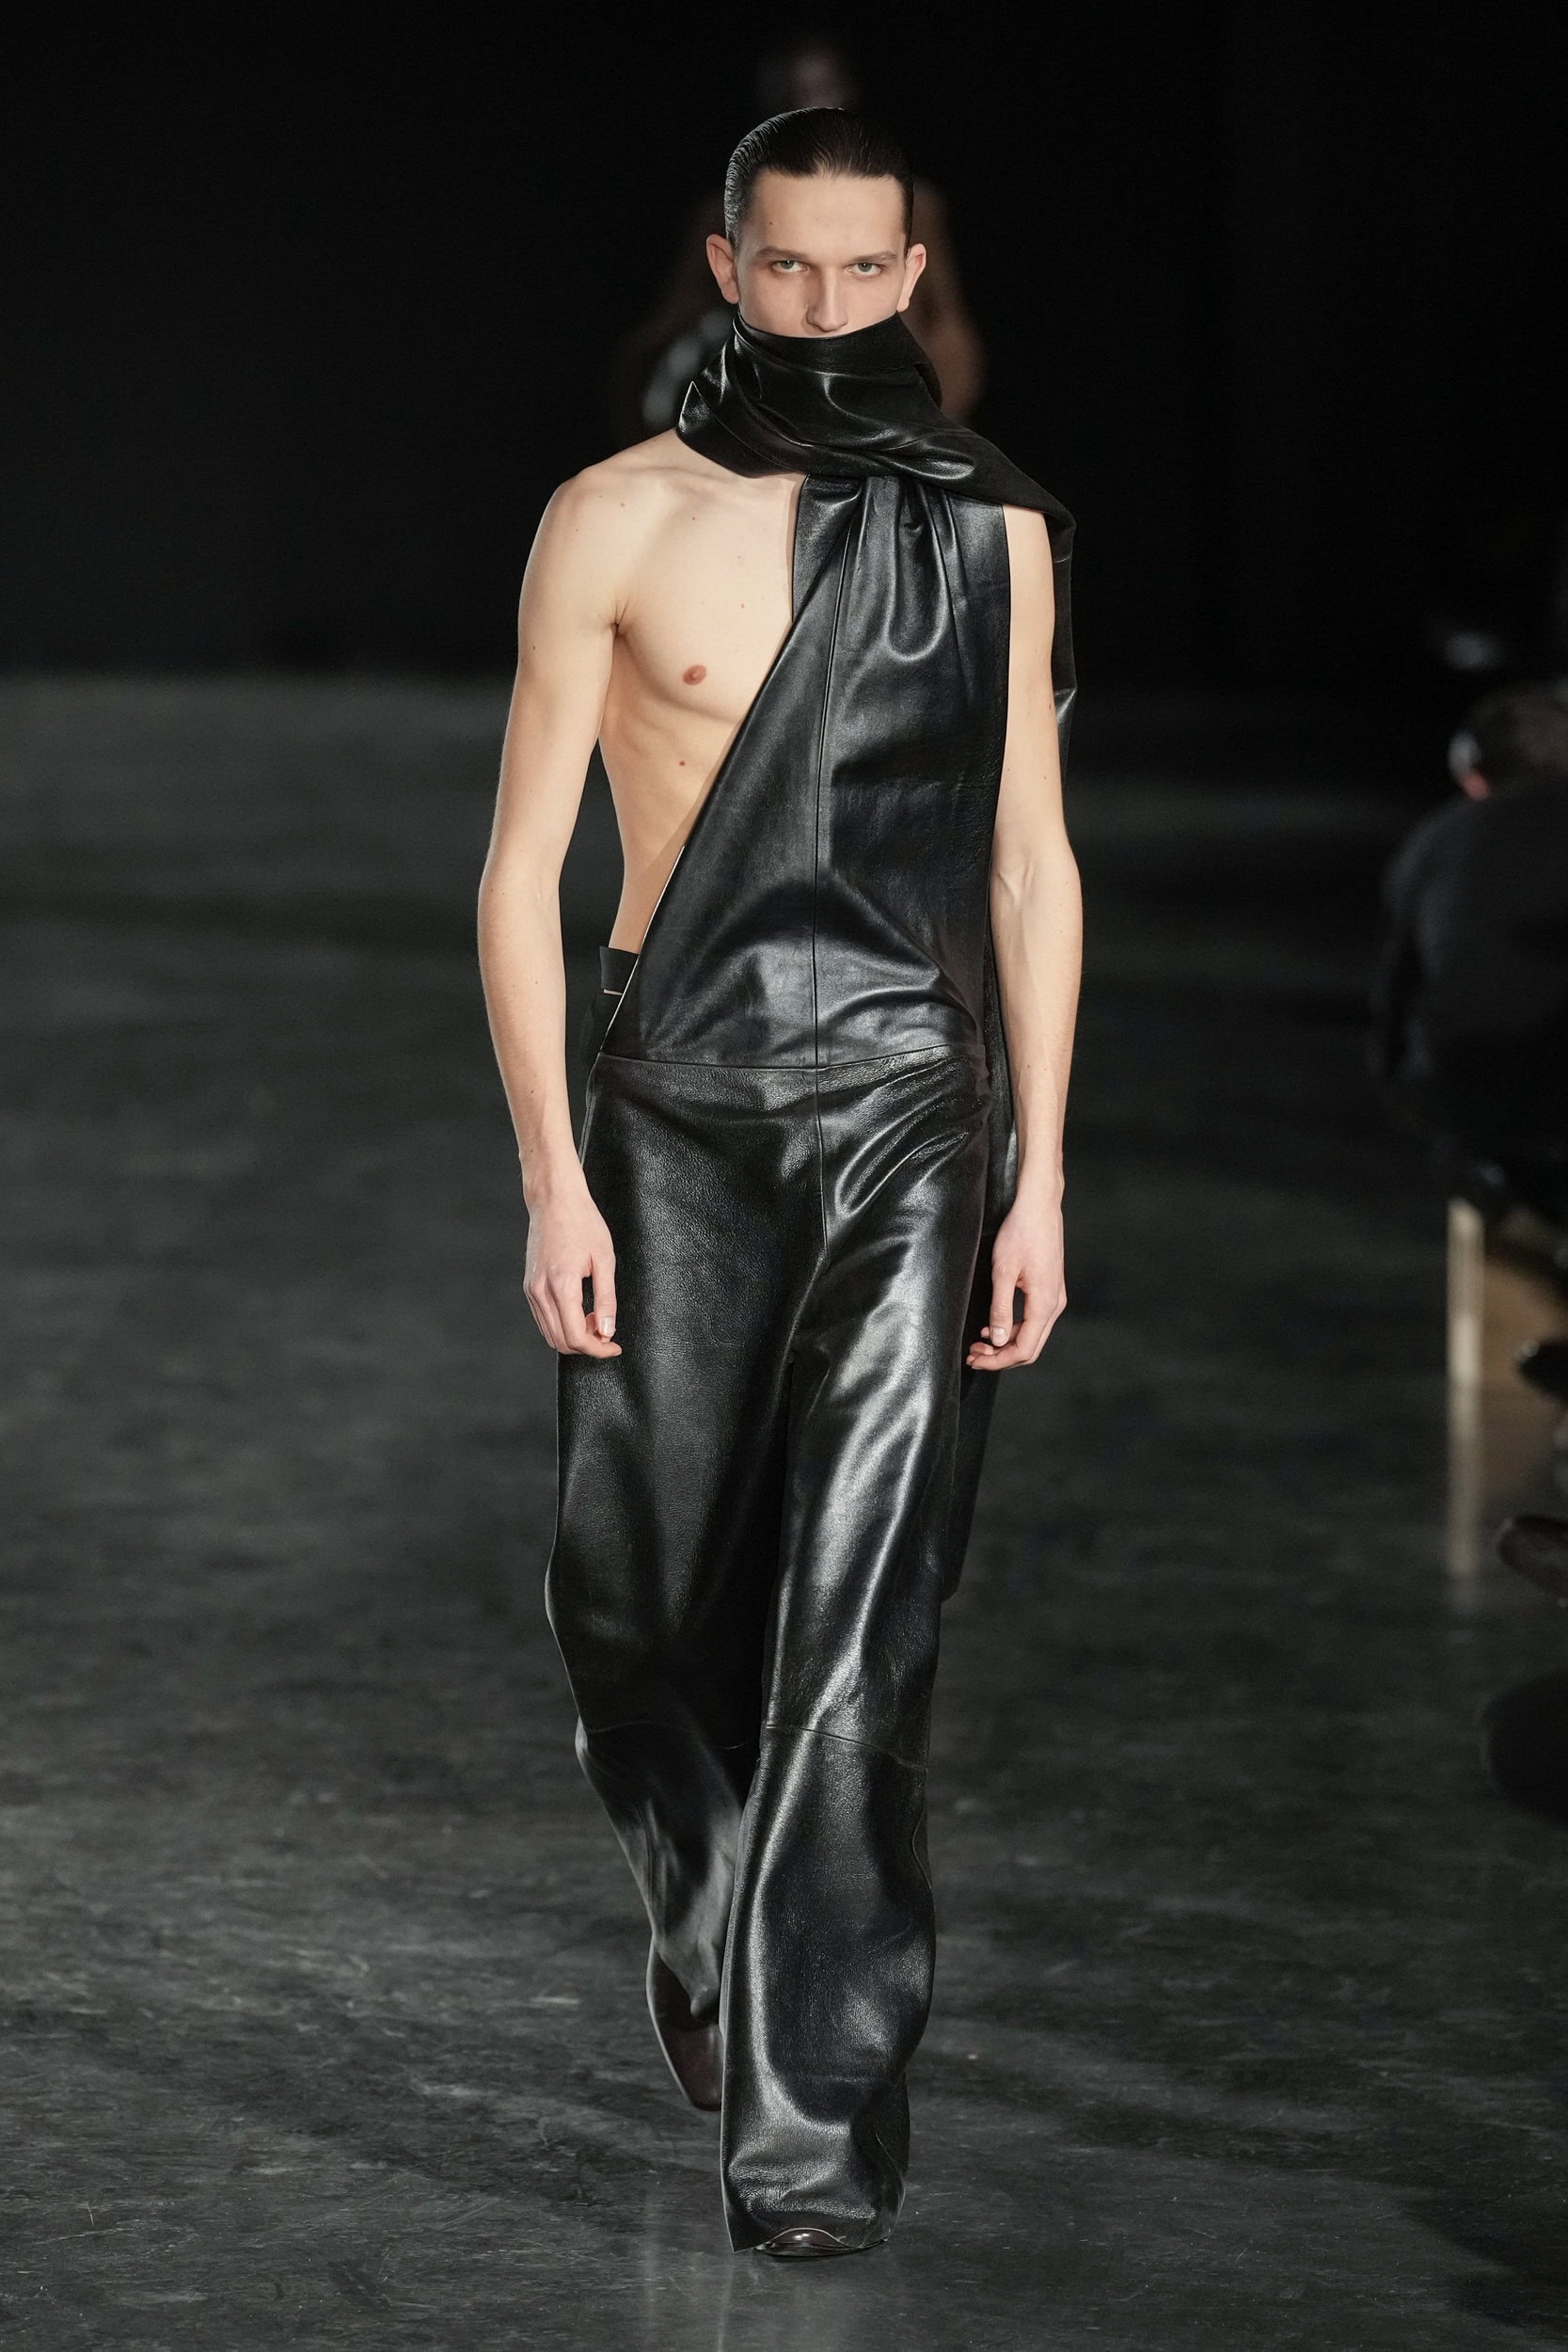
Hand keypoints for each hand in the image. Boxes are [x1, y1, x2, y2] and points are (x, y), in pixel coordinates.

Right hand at [523, 1181, 620, 1356]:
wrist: (554, 1200)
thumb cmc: (582, 1223)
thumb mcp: (605, 1260)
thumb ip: (607, 1299)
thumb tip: (607, 1331)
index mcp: (562, 1286)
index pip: (576, 1337)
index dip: (598, 1349)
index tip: (614, 1346)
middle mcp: (541, 1292)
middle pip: (561, 1342)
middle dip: (587, 1346)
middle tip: (607, 1332)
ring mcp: (531, 1290)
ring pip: (550, 1334)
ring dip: (574, 1336)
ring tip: (595, 1318)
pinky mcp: (529, 1286)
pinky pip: (543, 1319)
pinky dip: (562, 1325)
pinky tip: (579, 1311)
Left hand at [965, 1193, 1064, 1371]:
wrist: (1039, 1205)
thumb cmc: (1021, 1232)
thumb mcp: (1003, 1272)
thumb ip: (1000, 1310)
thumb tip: (999, 1341)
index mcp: (1045, 1303)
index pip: (1023, 1349)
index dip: (998, 1360)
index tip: (975, 1359)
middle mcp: (1055, 1304)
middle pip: (1030, 1347)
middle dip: (1001, 1356)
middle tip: (974, 1355)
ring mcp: (1055, 1296)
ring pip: (1033, 1335)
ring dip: (1007, 1344)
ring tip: (980, 1343)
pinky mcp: (1050, 1289)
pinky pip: (1035, 1320)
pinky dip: (1015, 1329)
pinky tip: (995, 1327)